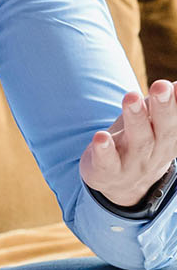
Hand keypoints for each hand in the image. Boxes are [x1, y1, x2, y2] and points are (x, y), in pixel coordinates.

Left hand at [80, 79, 176, 206]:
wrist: (119, 184)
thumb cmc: (138, 143)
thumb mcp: (152, 126)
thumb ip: (164, 106)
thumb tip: (176, 84)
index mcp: (169, 139)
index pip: (176, 122)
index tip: (175, 84)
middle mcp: (155, 152)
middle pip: (163, 130)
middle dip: (163, 107)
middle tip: (161, 85)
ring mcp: (132, 164)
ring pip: (137, 142)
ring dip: (135, 119)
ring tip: (131, 97)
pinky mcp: (108, 172)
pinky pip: (108, 162)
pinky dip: (104, 150)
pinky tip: (100, 136)